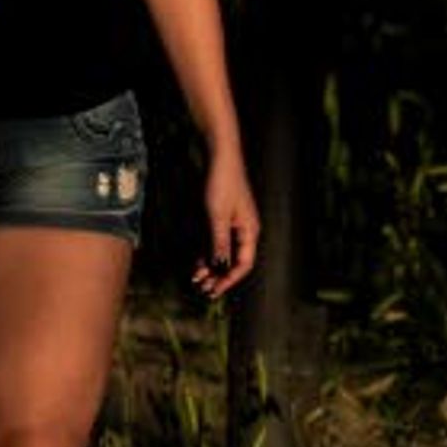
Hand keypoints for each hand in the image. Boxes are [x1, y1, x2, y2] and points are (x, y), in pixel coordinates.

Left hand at [193, 151, 260, 296]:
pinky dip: (207, 253)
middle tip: (204, 290)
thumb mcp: (217, 215)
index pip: (243, 264)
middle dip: (219, 277)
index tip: (215, 290)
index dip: (229, 279)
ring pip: (222, 253)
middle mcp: (243, 230)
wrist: (219, 156)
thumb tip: (220, 266)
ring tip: (197, 280)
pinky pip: (215, 241)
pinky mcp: (221, 217)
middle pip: (233, 261)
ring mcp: (232, 224)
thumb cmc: (221, 183)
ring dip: (211, 267)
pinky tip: (197, 264)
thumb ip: (218, 241)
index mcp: (249, 231)